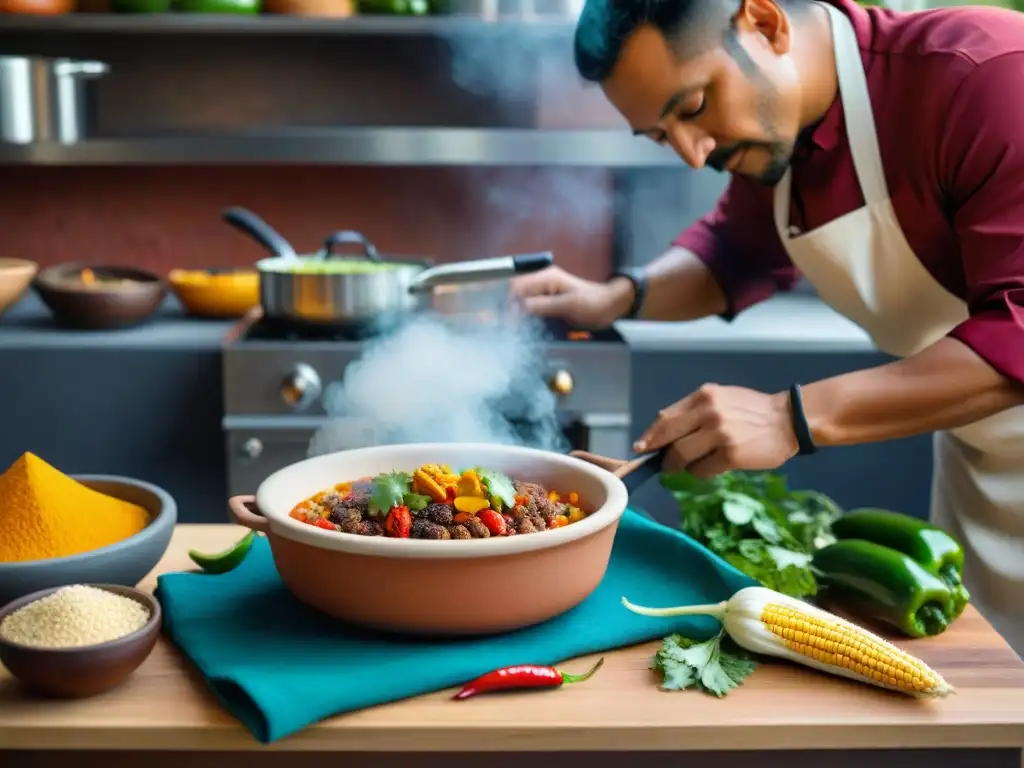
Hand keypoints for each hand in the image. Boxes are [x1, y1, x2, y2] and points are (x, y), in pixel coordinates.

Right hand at [508, 266, 634, 327]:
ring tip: (508, 328)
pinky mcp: (548, 300)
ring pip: (520, 299)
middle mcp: (543, 280)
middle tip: (503, 327)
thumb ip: (542, 306)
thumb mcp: (568, 306)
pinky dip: (523, 315)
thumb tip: (517, 309)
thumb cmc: (593, 304)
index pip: (517, 287)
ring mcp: (545, 290)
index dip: (507, 304)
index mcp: (546, 278)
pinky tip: (520, 325)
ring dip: (513, 312)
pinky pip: (529, 305)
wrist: (611, 305)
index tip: (506, 323)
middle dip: (506, 308)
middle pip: (515, 292)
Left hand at [634, 384, 798, 477]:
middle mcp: (708, 412)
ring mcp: (719, 434)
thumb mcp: (721, 399)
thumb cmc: (752, 411)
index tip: (641, 447)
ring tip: (690, 466)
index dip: (651, 435)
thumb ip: (694, 411)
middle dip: (660, 454)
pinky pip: (701, 470)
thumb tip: (662, 432)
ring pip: (681, 456)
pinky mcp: (729, 454)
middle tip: (662, 464)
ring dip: (679, 466)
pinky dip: (700, 472)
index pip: (666, 418)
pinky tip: (711, 467)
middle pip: (668, 438)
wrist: (789, 420)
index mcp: (704, 396)